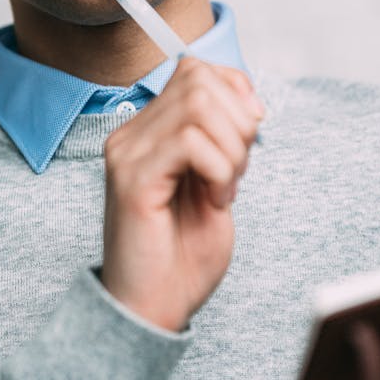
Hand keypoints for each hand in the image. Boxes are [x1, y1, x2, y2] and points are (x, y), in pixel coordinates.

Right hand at [101, 57, 263, 331]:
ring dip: (232, 148)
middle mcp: (130, 135)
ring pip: (198, 105)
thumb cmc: (182, 254)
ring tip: (226, 188)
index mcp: (147, 132)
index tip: (252, 132)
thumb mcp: (215, 183)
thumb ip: (223, 140)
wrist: (153, 309)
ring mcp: (127, 155)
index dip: (236, 90)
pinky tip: (216, 201)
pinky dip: (221, 169)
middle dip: (239, 121)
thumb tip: (249, 103)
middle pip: (199, 80)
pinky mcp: (133, 180)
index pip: (194, 70)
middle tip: (238, 170)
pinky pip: (190, 142)